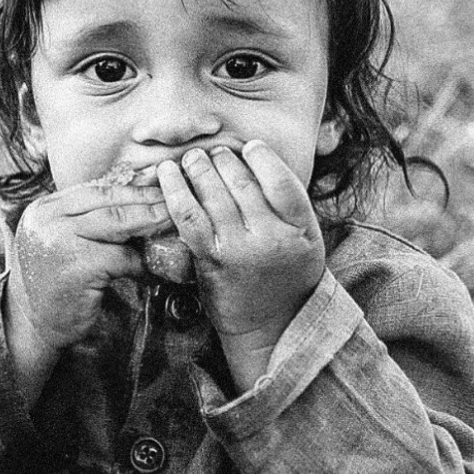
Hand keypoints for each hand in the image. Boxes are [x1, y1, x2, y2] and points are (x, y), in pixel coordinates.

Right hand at [5, 180, 169, 400]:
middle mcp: (48, 221)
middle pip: (108, 201)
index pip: (95, 189)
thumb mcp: (59, 241)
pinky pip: (122, 257)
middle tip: (175, 200)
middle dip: (146, 200)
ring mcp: (60, 242)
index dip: (130, 187)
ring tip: (172, 223)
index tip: (158, 186)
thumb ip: (84, 220)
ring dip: (150, 223)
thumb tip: (135, 197)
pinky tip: (153, 268)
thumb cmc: (53, 283)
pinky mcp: (78, 267)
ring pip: (118, 223)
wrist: (33, 326)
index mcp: (44, 209)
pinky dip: (141, 263)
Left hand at [157, 141, 325, 389]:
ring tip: (192, 159)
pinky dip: (175, 191)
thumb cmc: (287, 277)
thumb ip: (290, 205)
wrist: (270, 326)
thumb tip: (259, 161)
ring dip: (198, 168)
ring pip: (214, 194)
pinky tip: (167, 174)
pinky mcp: (210, 260)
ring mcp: (239, 249)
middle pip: (243, 182)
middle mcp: (271, 237)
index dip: (262, 157)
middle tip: (213, 152)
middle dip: (224, 159)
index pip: (280, 180)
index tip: (249, 147)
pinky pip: (189, 217)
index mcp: (300, 229)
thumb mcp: (307, 240)